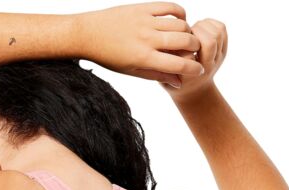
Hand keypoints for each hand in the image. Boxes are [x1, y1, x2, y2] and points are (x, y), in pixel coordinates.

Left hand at [76, 2, 203, 86]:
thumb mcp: (132, 71)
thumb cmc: (110, 58)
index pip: (177, 65)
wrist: (88, 34)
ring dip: (189, 31)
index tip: (199, 71)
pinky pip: (170, 7)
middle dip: (195, 48)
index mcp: (144, 59)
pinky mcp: (143, 7)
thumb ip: (157, 76)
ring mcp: (145, 21)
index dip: (193, 69)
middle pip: (184, 41)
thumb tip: (179, 82)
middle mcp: (147, 39)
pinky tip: (180, 21)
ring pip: (180, 24)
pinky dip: (180, 14)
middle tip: (195, 51)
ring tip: (186, 38)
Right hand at [159, 18, 227, 100]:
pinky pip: (221, 28)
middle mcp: (209, 67)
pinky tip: (199, 28)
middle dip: (195, 31)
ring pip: (217, 32)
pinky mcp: (223, 48)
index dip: (180, 45)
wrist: (194, 89)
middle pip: (210, 42)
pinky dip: (209, 23)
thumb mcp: (164, 78)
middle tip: (185, 33)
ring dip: (203, 26)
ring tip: (192, 31)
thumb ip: (164, 64)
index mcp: (193, 75)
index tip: (174, 44)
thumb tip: (168, 46)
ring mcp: (218, 58)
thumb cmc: (174, 81)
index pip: (189, 55)